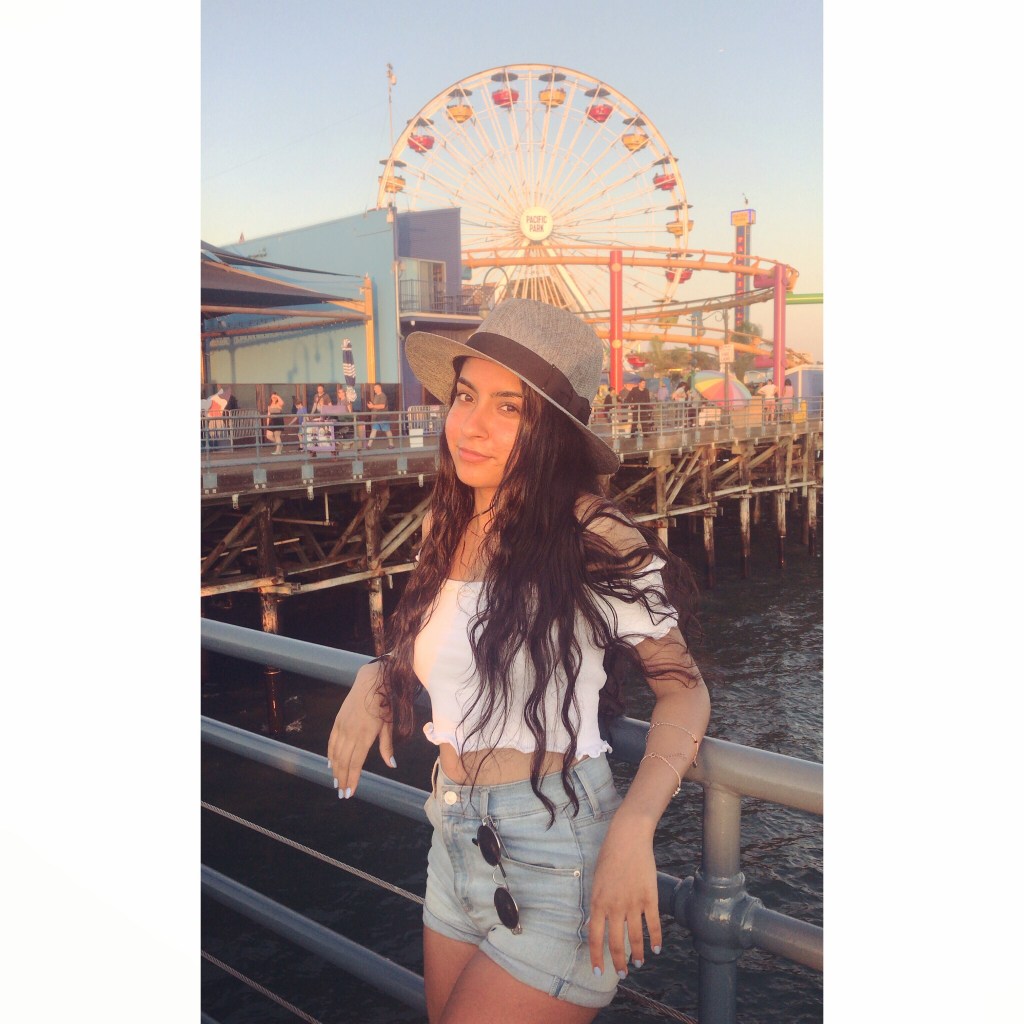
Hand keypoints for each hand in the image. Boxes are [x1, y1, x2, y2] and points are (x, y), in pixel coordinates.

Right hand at [326, 663, 394, 798]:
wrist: (371, 682)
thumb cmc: (384, 703)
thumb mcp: (388, 725)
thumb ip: (386, 746)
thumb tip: (391, 765)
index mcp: (365, 735)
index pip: (355, 763)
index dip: (352, 779)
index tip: (349, 792)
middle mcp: (351, 733)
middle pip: (343, 762)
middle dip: (342, 779)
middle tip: (341, 793)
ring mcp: (342, 726)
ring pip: (335, 753)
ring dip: (335, 770)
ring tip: (336, 783)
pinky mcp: (337, 721)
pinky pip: (331, 742)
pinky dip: (330, 755)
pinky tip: (331, 764)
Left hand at [587, 814, 661, 976]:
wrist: (628, 838)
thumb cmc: (609, 856)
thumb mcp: (596, 880)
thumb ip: (598, 903)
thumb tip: (597, 924)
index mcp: (598, 902)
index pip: (595, 938)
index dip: (597, 958)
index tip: (599, 972)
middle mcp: (615, 907)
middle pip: (616, 943)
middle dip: (619, 962)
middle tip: (622, 973)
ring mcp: (633, 903)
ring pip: (636, 938)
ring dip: (638, 955)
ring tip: (639, 963)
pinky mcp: (650, 898)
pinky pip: (653, 924)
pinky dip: (656, 939)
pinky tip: (657, 949)